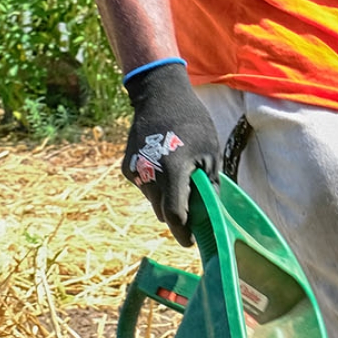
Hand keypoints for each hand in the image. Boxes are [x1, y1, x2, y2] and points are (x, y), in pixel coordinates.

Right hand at [121, 61, 218, 245]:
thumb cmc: (192, 122)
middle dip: (178, 215)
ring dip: (167, 199)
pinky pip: (144, 187)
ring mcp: (135, 171)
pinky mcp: (127, 168)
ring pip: (153, 201)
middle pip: (163, 211)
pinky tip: (166, 167)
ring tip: (182, 179)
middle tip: (194, 208)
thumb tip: (210, 211)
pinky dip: (156, 186)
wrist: (158, 96)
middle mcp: (149, 173)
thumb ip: (210, 184)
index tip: (191, 242)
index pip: (174, 214)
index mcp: (172, 170)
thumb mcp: (210, 151)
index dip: (183, 232)